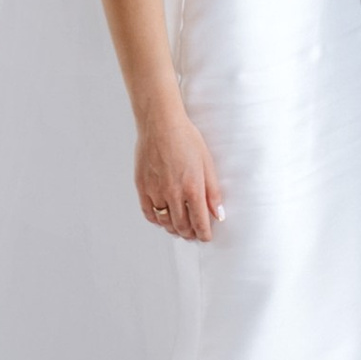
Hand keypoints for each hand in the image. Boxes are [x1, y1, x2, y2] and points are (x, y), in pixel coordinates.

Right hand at [134, 108, 222, 240]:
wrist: (160, 123)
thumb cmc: (185, 138)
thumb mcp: (207, 163)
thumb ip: (213, 192)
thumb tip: (218, 214)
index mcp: (192, 188)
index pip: (199, 223)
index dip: (204, 234)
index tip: (206, 236)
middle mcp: (173, 194)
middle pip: (182, 226)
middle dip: (190, 234)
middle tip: (194, 234)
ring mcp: (155, 191)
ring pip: (165, 223)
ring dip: (174, 229)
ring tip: (180, 228)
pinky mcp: (142, 187)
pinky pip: (149, 213)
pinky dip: (156, 220)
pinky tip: (162, 218)